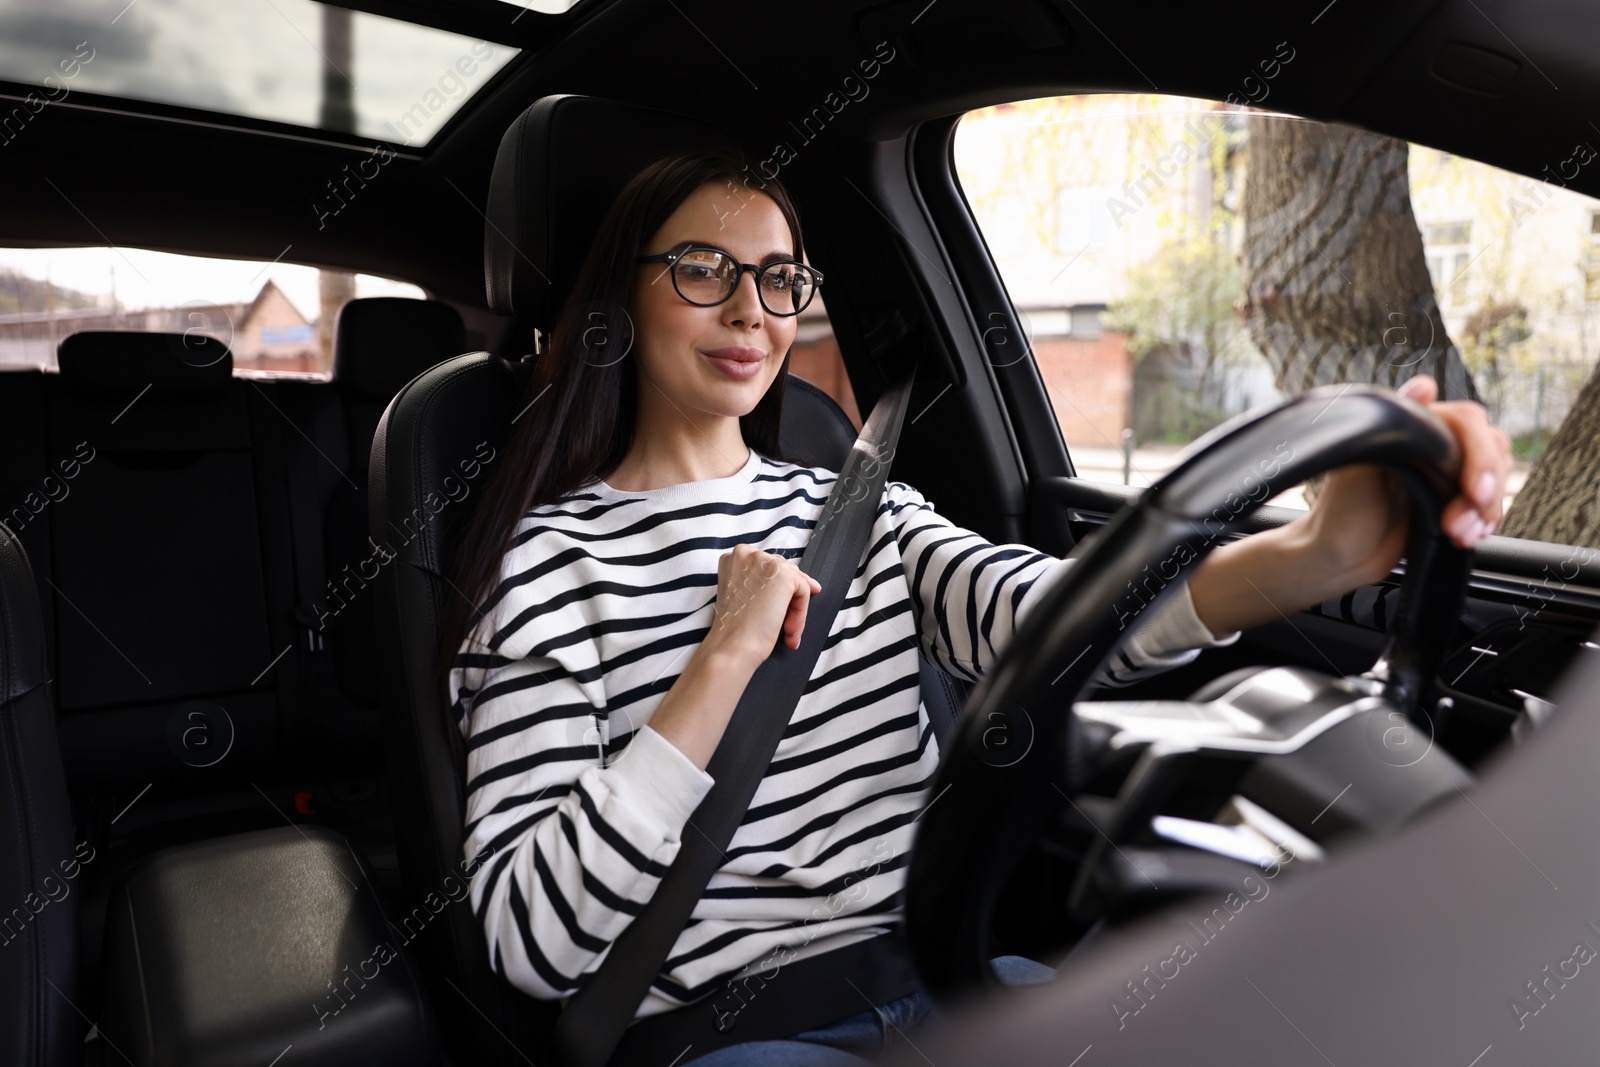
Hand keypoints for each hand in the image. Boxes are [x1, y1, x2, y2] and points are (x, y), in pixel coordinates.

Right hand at [705, 544, 821, 666]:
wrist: (732, 647)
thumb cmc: (734, 630)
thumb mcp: (743, 596)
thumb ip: (759, 582)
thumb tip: (791, 582)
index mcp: (734, 558)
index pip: (768, 566)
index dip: (779, 588)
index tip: (786, 604)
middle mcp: (747, 554)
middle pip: (784, 571)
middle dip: (789, 599)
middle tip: (787, 626)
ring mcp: (765, 562)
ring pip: (795, 582)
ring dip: (795, 610)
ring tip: (788, 632)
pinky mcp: (783, 575)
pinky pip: (804, 591)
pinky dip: (800, 614)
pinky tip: (789, 631)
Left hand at [1305, 375, 1513, 587]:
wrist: (1337, 560)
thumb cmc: (1338, 512)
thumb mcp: (1360, 467)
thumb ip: (1393, 428)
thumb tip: (1424, 385)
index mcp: (1412, 426)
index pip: (1467, 421)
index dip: (1478, 455)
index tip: (1471, 491)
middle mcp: (1432, 444)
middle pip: (1491, 448)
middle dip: (1484, 489)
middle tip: (1460, 524)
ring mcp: (1444, 474)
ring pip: (1494, 477)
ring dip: (1486, 510)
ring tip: (1458, 535)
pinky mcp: (1451, 502)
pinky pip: (1489, 502)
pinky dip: (1486, 520)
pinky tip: (1468, 536)